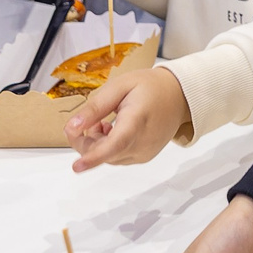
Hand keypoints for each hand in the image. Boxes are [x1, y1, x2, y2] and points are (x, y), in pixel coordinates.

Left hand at [67, 66, 189, 170]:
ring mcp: (144, 153)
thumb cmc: (151, 87)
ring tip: (104, 122)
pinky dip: (108, 148)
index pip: (115, 144)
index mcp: (137, 121)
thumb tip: (72, 126)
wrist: (180, 96)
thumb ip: (96, 107)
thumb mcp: (120, 86)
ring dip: (97, 144)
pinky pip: (117, 158)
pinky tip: (113, 130)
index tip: (77, 166)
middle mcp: (142, 143)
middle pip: (104, 153)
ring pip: (108, 158)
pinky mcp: (144, 157)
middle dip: (85, 142)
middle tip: (82, 122)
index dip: (94, 157)